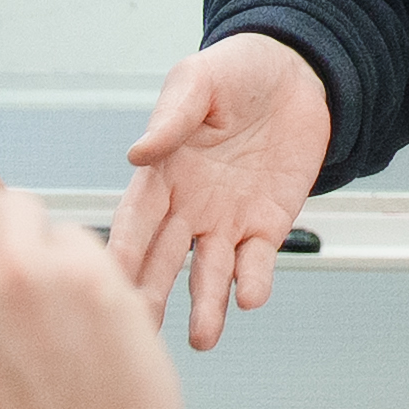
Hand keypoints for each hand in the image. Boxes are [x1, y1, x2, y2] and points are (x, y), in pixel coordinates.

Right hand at [116, 33, 333, 352]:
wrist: (299, 72)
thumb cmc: (238, 70)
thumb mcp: (198, 81)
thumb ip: (171, 119)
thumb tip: (137, 153)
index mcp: (162, 174)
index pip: (135, 222)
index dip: (122, 253)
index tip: (109, 286)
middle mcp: (189, 207)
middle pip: (164, 261)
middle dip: (152, 297)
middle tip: (143, 334)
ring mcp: (227, 220)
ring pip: (210, 272)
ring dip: (206, 304)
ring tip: (203, 337)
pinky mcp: (268, 224)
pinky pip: (258, 261)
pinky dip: (254, 281)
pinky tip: (250, 297)